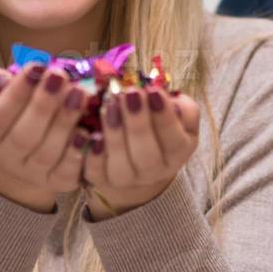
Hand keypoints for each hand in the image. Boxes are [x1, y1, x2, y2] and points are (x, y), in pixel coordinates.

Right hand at [0, 64, 88, 211]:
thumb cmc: (4, 110)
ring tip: (79, 94)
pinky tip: (89, 132)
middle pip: (24, 137)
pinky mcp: (57, 181)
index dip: (17, 92)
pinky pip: (67, 173)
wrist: (15, 149)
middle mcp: (6, 157)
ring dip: (64, 123)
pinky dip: (78, 153)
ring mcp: (32, 172)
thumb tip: (1, 81)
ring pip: (47, 154)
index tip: (37, 67)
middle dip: (44, 105)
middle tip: (61, 77)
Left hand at [82, 87, 199, 218]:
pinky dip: (93, 156)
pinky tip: (91, 135)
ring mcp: (127, 179)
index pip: (175, 142)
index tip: (154, 91)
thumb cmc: (159, 128)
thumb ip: (181, 107)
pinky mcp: (102, 180)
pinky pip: (96, 173)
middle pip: (147, 156)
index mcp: (177, 154)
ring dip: (115, 136)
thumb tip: (163, 97)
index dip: (165, 118)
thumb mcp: (179, 117)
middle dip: (138, 124)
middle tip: (129, 94)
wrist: (137, 161)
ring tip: (110, 106)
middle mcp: (154, 172)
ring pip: (121, 166)